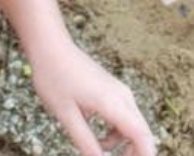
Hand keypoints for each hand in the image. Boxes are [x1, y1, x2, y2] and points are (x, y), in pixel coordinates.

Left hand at [34, 43, 155, 155]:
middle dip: (135, 153)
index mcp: (112, 102)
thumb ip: (85, 142)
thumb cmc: (55, 79)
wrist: (52, 48)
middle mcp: (122, 96)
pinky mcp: (113, 90)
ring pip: (132, 125)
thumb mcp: (66, 115)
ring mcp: (119, 91)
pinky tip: (98, 140)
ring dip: (124, 145)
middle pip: (141, 131)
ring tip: (100, 153)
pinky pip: (123, 117)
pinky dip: (116, 134)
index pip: (140, 134)